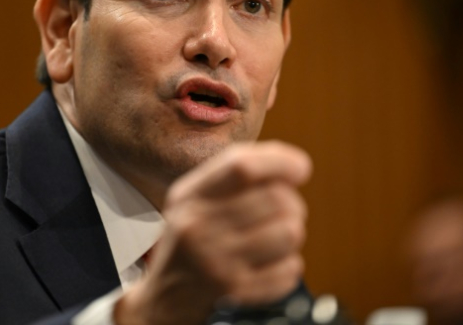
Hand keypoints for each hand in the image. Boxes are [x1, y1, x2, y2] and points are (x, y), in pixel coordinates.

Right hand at [115, 140, 311, 324]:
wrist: (161, 300)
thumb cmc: (188, 241)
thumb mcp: (192, 200)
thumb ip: (232, 175)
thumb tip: (292, 166)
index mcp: (189, 196)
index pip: (241, 166)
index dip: (279, 161)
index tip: (300, 167)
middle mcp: (198, 227)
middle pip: (274, 198)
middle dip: (293, 202)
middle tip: (286, 211)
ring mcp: (217, 262)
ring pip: (289, 232)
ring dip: (293, 233)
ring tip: (277, 237)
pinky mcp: (236, 291)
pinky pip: (289, 270)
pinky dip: (289, 265)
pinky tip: (271, 263)